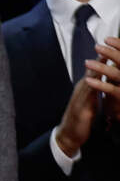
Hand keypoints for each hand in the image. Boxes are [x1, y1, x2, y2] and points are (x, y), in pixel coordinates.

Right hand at [54, 37, 119, 155]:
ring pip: (90, 79)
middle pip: (93, 69)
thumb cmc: (81, 120)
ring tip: (106, 57)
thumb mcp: (90, 102)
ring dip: (98, 67)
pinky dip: (95, 85)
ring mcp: (80, 98)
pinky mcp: (82, 108)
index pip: (96, 69)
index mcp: (86, 88)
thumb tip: (102, 83)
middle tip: (110, 45)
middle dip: (102, 57)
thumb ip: (95, 91)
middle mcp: (82, 89)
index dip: (105, 59)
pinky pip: (89, 94)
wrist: (68, 135)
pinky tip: (100, 81)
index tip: (113, 49)